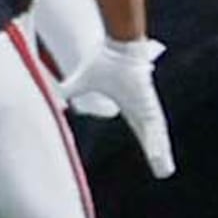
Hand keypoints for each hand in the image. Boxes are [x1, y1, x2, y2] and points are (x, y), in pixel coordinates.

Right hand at [61, 37, 174, 177]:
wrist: (118, 46)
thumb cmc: (105, 60)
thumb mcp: (82, 81)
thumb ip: (69, 89)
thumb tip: (52, 92)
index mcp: (131, 106)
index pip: (141, 130)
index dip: (147, 144)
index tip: (154, 156)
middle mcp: (142, 109)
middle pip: (152, 138)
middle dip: (158, 155)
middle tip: (164, 171)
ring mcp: (147, 107)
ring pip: (156, 135)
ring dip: (160, 154)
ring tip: (165, 171)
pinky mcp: (149, 103)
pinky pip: (153, 126)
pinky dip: (156, 142)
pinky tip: (159, 154)